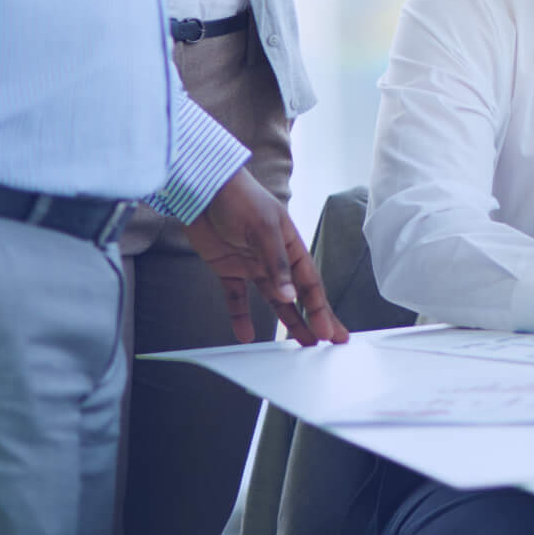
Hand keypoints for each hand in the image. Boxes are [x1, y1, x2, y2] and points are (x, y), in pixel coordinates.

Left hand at [182, 170, 348, 345]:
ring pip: (273, 300)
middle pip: (298, 294)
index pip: (310, 283)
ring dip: (286, 321)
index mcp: (291, 245)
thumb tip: (289, 296)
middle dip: (314, 318)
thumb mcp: (263, 229)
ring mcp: (252, 265)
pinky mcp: (229, 268)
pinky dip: (240, 316)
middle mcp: (275, 258)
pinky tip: (245, 335)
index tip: (330, 332)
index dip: (320, 309)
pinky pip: (237, 298)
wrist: (204, 190)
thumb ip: (276, 264)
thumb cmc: (241, 200)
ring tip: (299, 344)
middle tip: (328, 342)